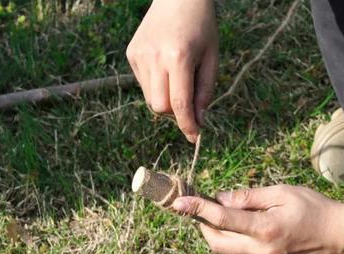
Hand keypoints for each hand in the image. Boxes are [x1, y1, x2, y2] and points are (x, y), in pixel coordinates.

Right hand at [126, 0, 218, 142]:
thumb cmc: (202, 27)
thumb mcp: (212, 59)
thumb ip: (205, 92)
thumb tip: (198, 121)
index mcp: (178, 58)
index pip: (179, 104)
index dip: (187, 125)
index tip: (194, 137)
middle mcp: (154, 57)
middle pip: (160, 107)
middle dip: (175, 112)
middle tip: (189, 102)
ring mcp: (140, 55)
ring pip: (150, 98)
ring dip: (165, 99)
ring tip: (178, 78)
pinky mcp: (132, 54)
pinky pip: (144, 84)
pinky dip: (157, 85)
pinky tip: (166, 66)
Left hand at [171, 185, 343, 253]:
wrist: (341, 237)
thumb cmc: (316, 208)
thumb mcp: (283, 192)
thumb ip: (250, 197)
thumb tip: (222, 199)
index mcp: (265, 229)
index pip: (221, 220)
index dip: (197, 209)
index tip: (180, 202)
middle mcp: (262, 251)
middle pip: (216, 244)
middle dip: (203, 226)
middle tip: (201, 207)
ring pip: (228, 252)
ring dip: (217, 235)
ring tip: (220, 214)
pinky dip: (235, 242)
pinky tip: (243, 227)